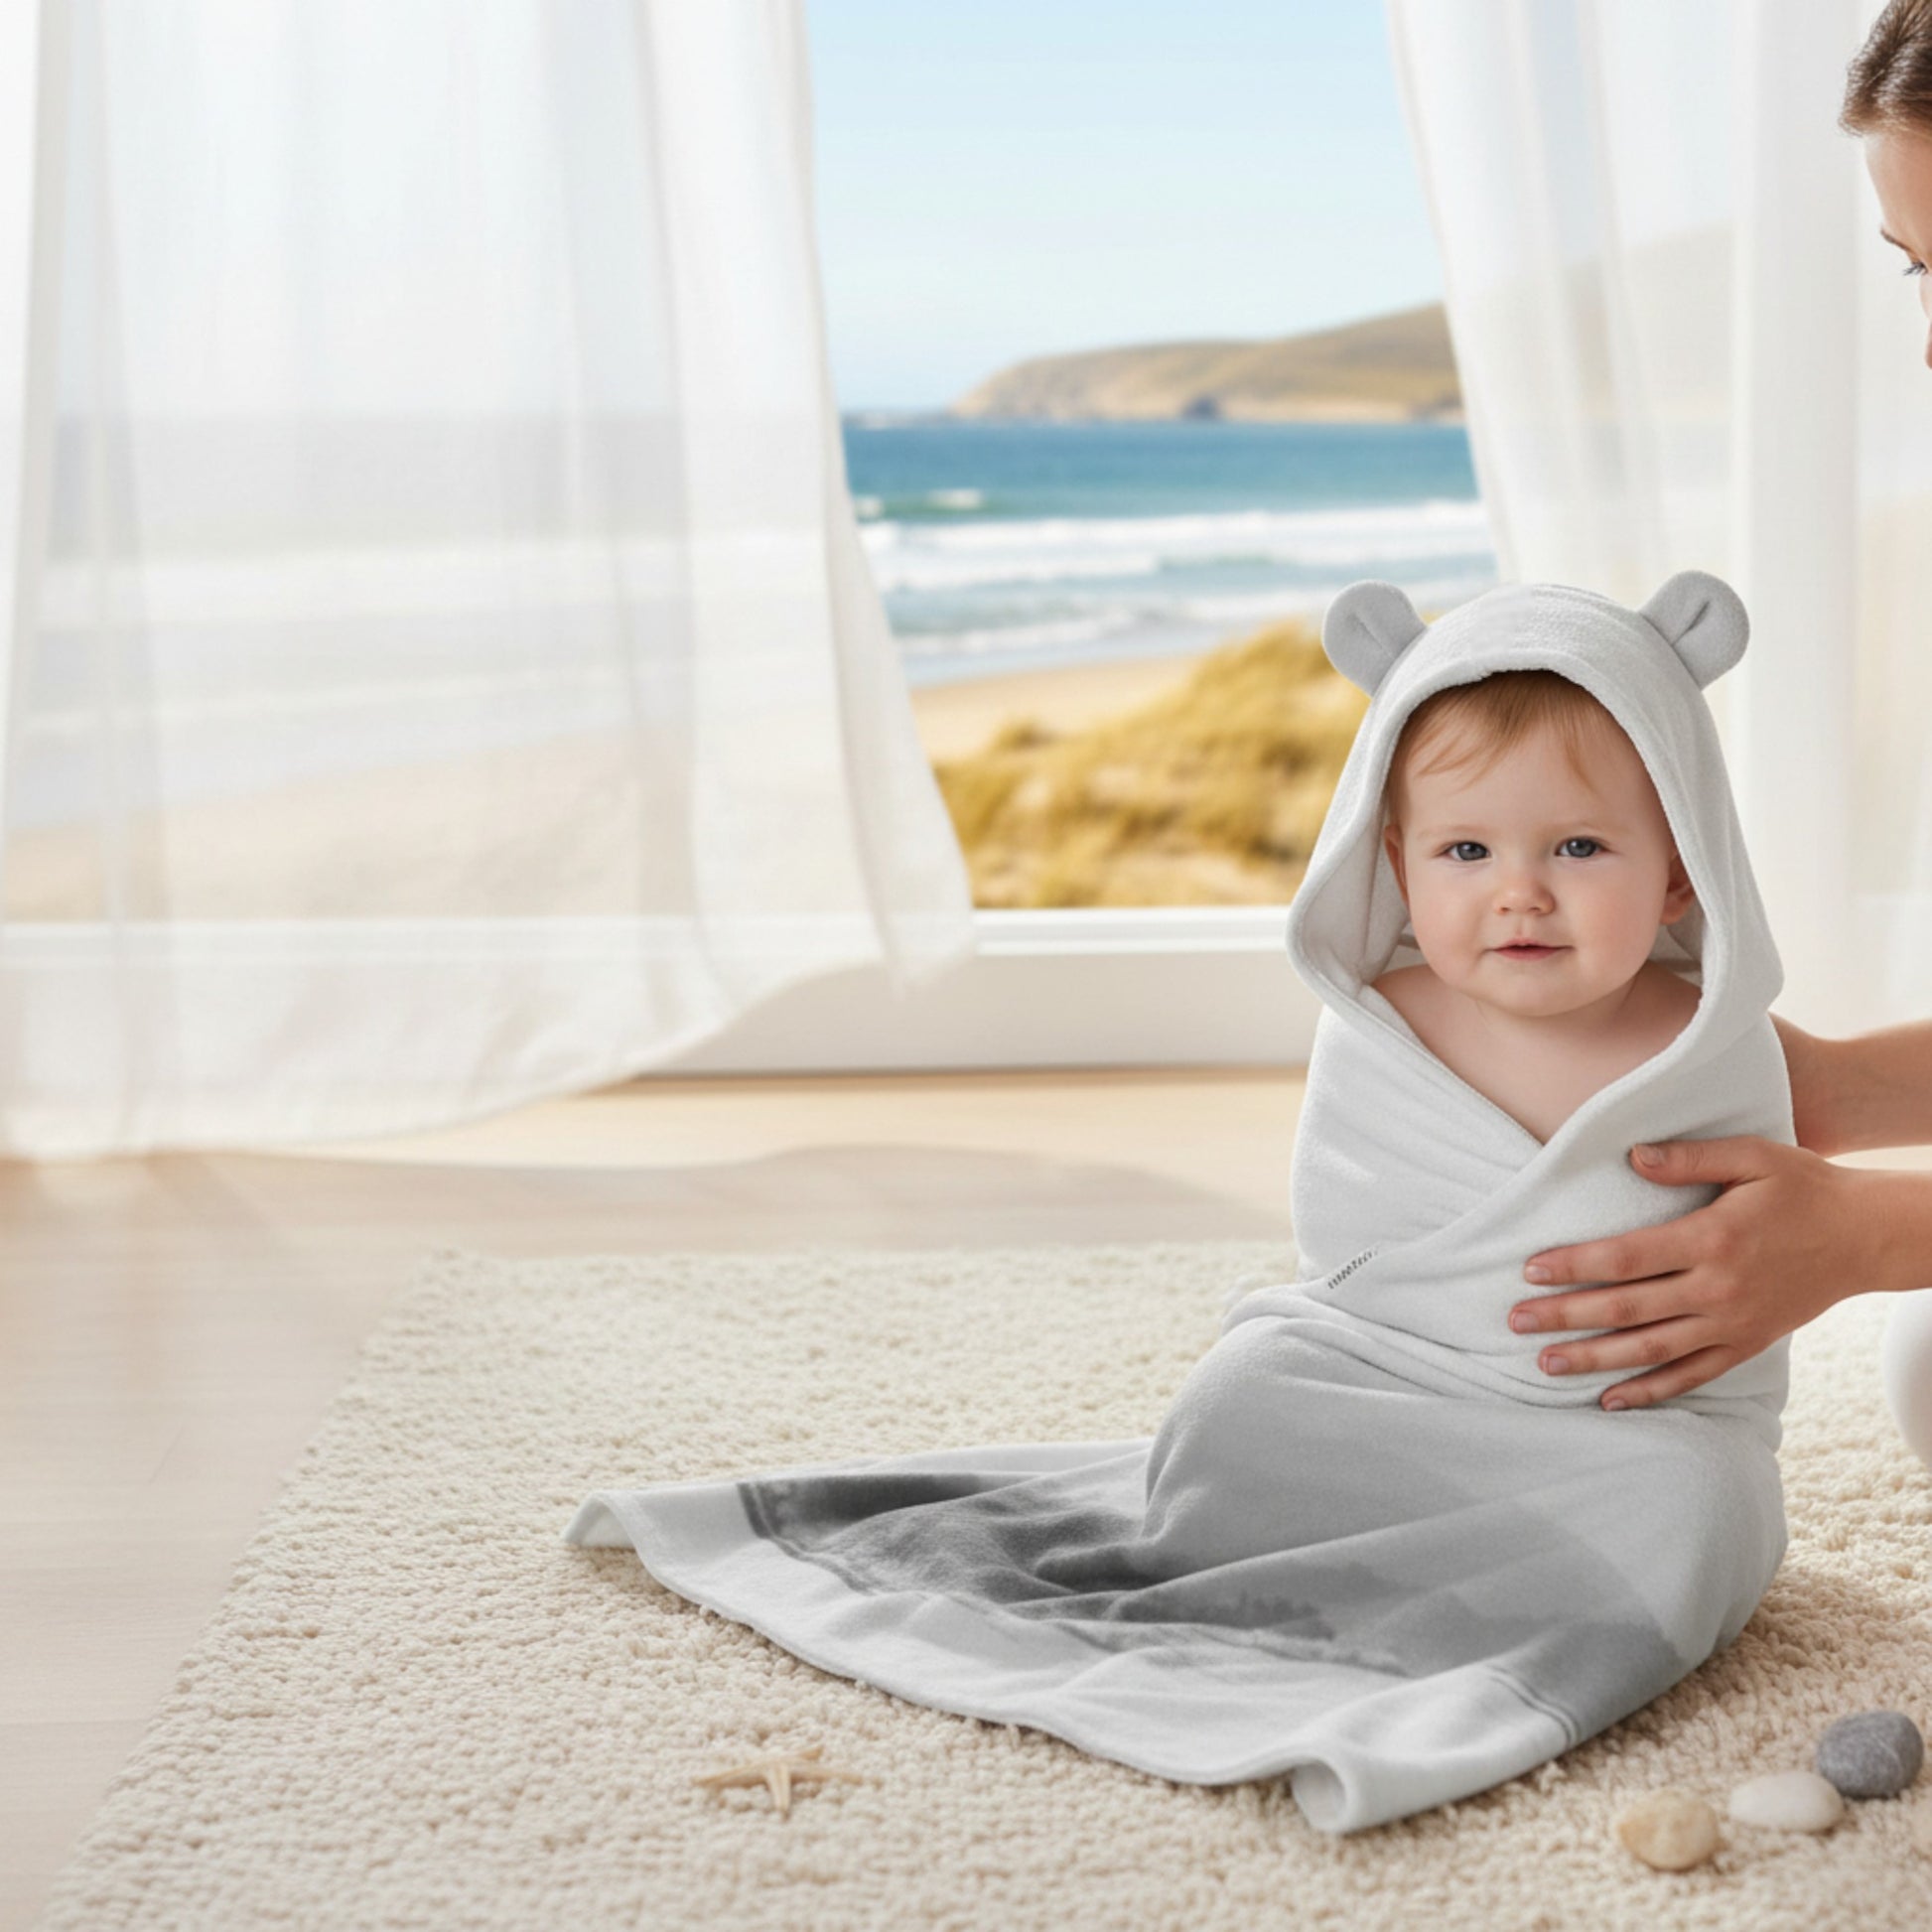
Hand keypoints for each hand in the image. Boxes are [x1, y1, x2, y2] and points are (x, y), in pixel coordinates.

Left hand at [1509, 1136, 1878, 1409]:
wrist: (1866, 1236)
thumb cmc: (1803, 1187)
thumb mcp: (1752, 1156)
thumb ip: (1689, 1157)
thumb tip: (1631, 1156)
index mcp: (1711, 1239)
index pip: (1626, 1258)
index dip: (1575, 1266)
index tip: (1530, 1271)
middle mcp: (1717, 1289)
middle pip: (1627, 1309)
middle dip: (1566, 1317)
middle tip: (1515, 1321)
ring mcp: (1731, 1323)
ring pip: (1651, 1350)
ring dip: (1595, 1360)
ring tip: (1545, 1364)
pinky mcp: (1746, 1345)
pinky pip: (1692, 1376)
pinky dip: (1651, 1391)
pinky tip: (1610, 1400)